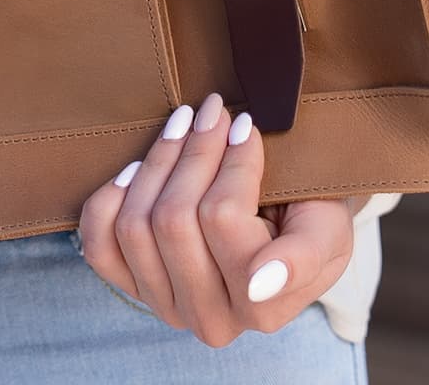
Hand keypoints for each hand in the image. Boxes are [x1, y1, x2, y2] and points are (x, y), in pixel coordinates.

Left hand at [75, 91, 360, 346]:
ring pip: (136, 225)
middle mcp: (209, 320)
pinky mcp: (132, 289)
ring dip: (158, 161)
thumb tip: (257, 283)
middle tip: (213, 109)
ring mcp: (165, 308)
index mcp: (259, 310)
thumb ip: (303, 257)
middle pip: (174, 220)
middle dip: (194, 151)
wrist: (288, 227)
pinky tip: (136, 169)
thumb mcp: (328, 230)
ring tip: (184, 123)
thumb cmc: (310, 221)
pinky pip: (100, 246)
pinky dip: (110, 200)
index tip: (245, 123)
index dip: (231, 161)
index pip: (222, 218)